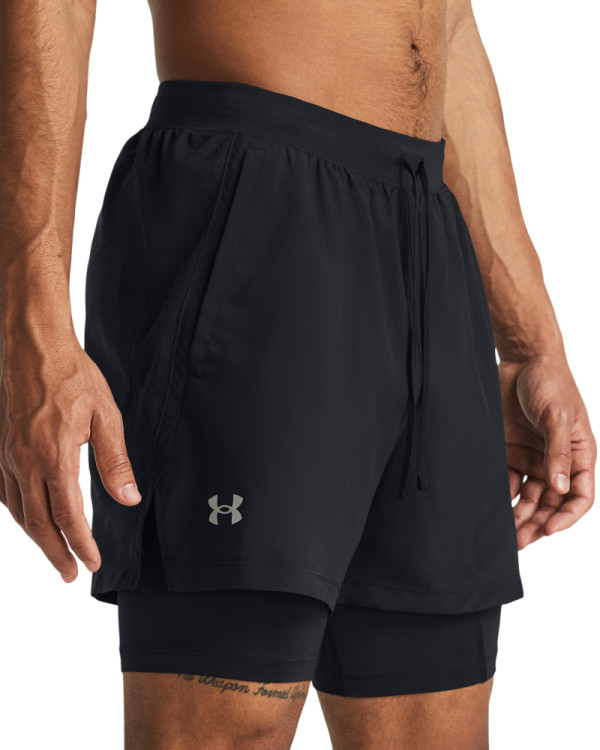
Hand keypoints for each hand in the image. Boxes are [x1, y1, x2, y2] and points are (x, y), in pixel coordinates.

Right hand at [0, 330, 140, 581]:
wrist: (33, 347)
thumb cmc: (73, 377)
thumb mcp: (106, 416)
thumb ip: (115, 462)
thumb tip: (129, 499)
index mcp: (54, 455)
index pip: (67, 514)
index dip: (80, 543)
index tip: (92, 562)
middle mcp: (24, 461)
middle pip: (38, 522)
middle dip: (56, 553)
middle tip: (71, 575)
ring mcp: (6, 456)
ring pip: (18, 511)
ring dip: (36, 538)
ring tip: (54, 555)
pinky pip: (4, 492)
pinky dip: (18, 514)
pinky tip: (28, 520)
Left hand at [498, 353, 595, 549]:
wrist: (521, 358)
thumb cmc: (550, 381)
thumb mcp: (558, 416)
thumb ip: (558, 452)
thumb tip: (559, 486)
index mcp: (579, 455)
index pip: (579, 496)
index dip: (566, 516)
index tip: (548, 529)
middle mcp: (557, 461)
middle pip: (551, 502)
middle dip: (537, 523)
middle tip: (519, 541)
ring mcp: (533, 457)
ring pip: (529, 497)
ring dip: (519, 515)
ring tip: (505, 533)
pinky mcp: (511, 451)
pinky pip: (509, 481)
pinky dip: (504, 495)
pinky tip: (495, 504)